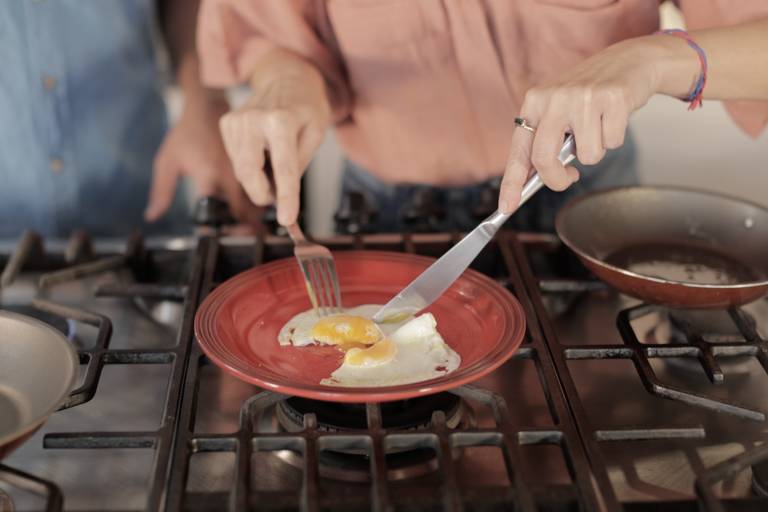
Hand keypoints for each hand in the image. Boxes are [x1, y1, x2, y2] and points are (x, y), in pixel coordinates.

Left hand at [145, 90, 258, 223]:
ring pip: (257, 203)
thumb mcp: (167, 161)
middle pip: (243, 212)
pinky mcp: (256, 167)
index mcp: (209, 175)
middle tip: (240, 239)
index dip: (215, 228)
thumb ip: (160, 190)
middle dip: (243, 229)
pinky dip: (263, 204)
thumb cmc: (187, 134)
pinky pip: (263, 191)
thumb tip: (152, 216)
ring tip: (254, 231)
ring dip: (256, 219)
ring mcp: (246, 172)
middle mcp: (230, 176)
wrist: (210, 107)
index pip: (214, 211)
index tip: (213, 236)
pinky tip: (260, 213)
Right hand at [219, 49, 330, 225]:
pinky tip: (262, 152)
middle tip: (277, 200)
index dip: (286, 198)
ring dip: (258, 179)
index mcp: (282, 120)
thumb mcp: (316, 133)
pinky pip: (235, 158)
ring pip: (241, 169)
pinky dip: (249, 164)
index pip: (284, 169)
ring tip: (274, 165)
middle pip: (250, 173)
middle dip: (263, 194)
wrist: (286, 75)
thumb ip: (300, 163)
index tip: (287, 219)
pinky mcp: (226, 123)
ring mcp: (236, 120)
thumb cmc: (306, 105)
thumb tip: (283, 192)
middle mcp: (254, 119)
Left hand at [499, 37, 683, 212]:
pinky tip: (613, 118)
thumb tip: (534, 180)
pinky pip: (611, 143)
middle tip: (570, 177)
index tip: (507, 207)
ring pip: (586, 156)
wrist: (629, 61)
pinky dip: (614, 138)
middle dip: (557, 179)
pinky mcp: (612, 98)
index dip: (511, 182)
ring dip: (596, 150)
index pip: (518, 151)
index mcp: (534, 103)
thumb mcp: (558, 111)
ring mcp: (583, 97)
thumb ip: (545, 141)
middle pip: (544, 158)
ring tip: (598, 127)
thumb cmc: (589, 95)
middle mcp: (554, 98)